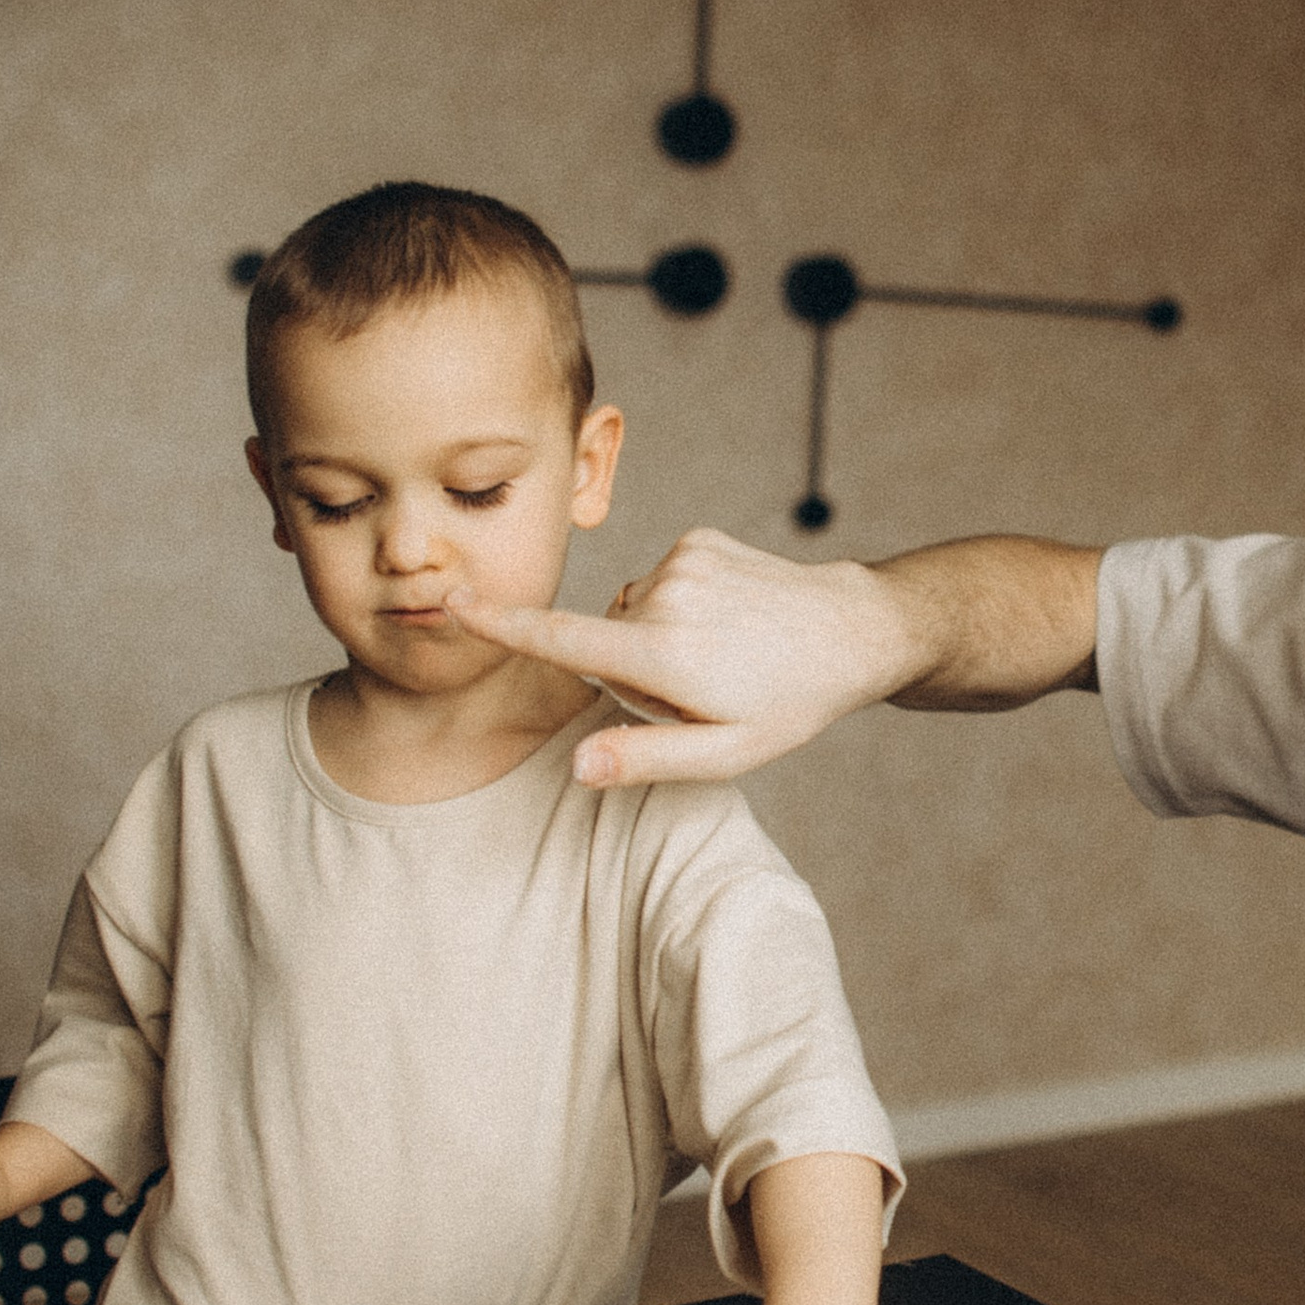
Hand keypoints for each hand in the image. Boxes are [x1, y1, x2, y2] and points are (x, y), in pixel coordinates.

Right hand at [442, 529, 913, 787]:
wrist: (853, 630)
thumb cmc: (789, 703)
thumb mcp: (725, 753)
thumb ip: (645, 758)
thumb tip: (576, 765)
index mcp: (664, 655)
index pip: (563, 640)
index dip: (502, 626)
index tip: (452, 603)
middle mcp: (666, 598)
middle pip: (607, 637)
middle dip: (636, 666)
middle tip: (704, 686)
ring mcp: (683, 560)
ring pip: (635, 609)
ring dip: (662, 635)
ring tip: (724, 652)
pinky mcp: (699, 539)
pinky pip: (664, 580)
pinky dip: (683, 601)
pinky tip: (731, 617)